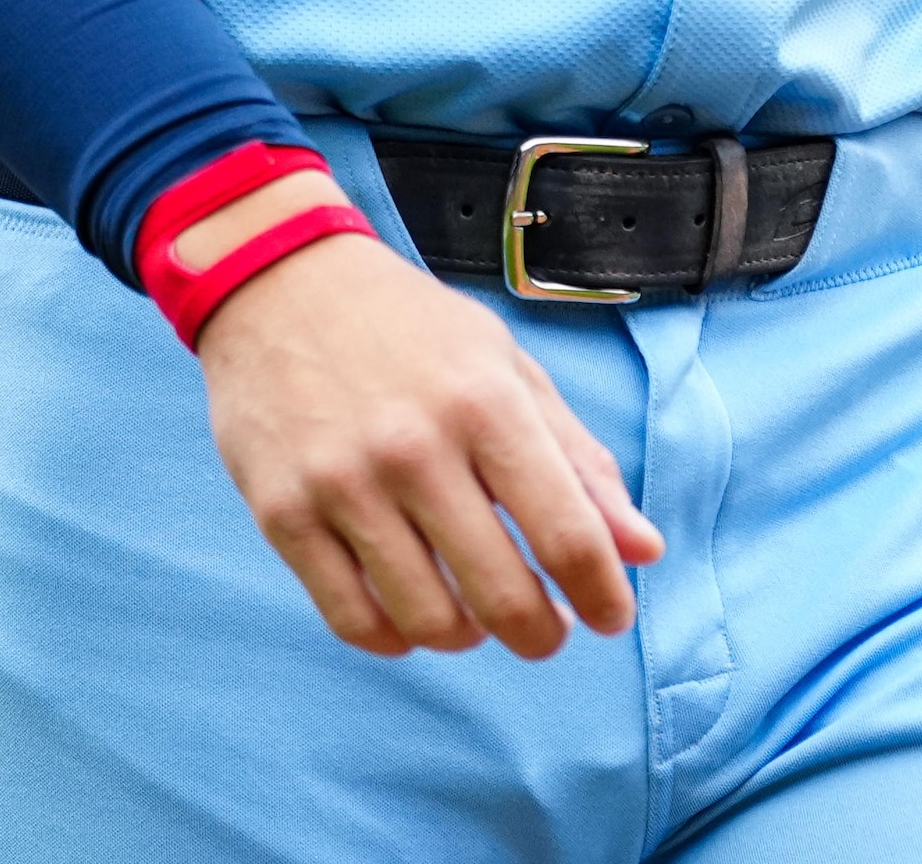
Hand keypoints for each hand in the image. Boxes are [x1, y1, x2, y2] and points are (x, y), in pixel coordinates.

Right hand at [190, 217, 663, 658]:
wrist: (278, 283)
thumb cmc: (410, 329)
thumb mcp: (507, 368)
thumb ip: (579, 460)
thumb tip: (643, 550)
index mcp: (486, 403)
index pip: (567, 534)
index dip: (602, 595)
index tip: (610, 618)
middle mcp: (415, 449)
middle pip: (501, 594)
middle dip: (540, 634)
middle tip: (546, 630)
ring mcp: (343, 486)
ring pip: (426, 621)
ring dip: (467, 637)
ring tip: (475, 616)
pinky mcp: (282, 514)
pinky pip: (350, 619)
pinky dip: (394, 638)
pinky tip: (412, 617)